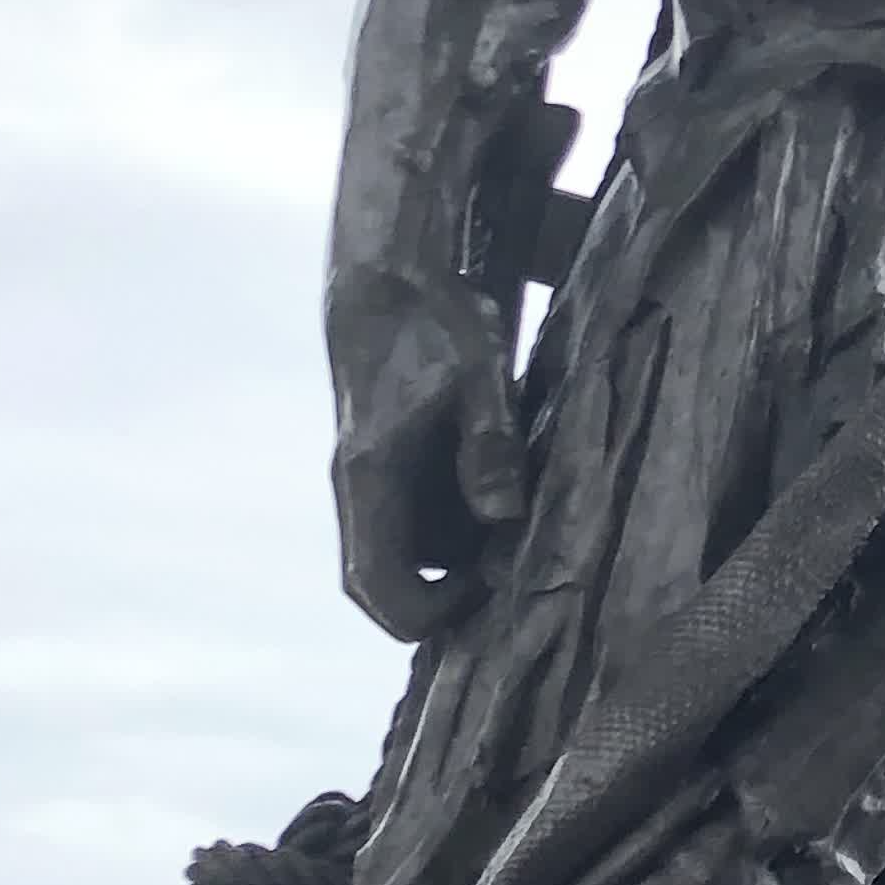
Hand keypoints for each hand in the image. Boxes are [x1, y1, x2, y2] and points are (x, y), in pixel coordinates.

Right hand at [328, 281, 511, 642]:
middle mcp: (362, 488)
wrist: (390, 273)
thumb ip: (490, 445)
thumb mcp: (479, 375)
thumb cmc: (432, 319)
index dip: (428, 611)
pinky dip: (459, 516)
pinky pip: (420, 511)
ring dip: (459, 549)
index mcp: (371, 477)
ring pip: (410, 545)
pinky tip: (508, 488)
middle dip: (451, 586)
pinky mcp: (391, 459)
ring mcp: (373, 475)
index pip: (376, 585)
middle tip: (516, 558)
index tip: (487, 583)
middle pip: (389, 578)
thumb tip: (501, 517)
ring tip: (522, 522)